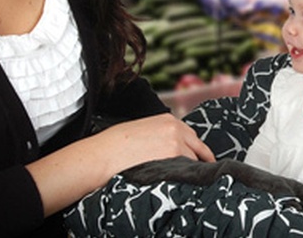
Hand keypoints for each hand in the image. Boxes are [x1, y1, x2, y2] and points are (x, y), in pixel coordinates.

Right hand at [27, 113, 213, 216]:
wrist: (104, 155)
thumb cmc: (115, 144)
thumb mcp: (142, 128)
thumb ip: (160, 133)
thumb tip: (168, 146)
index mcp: (168, 120)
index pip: (191, 135)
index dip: (193, 148)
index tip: (195, 157)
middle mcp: (176, 129)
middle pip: (198, 146)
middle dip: (198, 158)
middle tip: (197, 171)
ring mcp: (177, 144)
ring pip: (195, 160)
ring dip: (191, 169)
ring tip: (184, 179)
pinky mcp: (175, 159)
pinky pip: (189, 171)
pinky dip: (186, 177)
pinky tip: (180, 182)